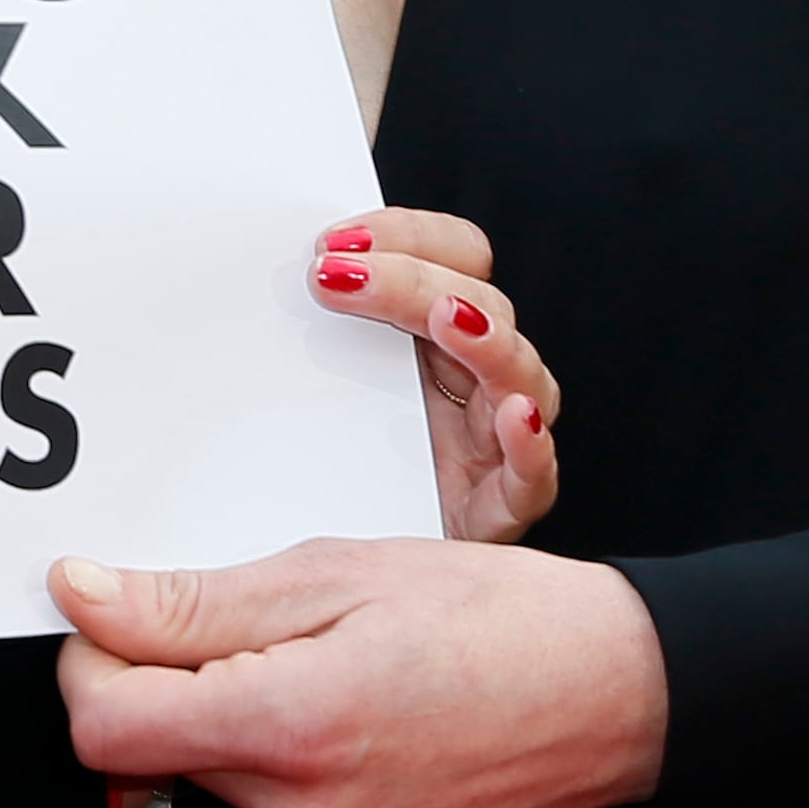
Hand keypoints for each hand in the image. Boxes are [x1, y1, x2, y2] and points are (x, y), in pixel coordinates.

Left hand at [53, 538, 665, 807]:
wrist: (611, 693)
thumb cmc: (492, 620)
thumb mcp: (333, 572)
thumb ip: (192, 601)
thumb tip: (84, 598)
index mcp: (292, 726)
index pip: (103, 729)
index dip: (91, 665)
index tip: (115, 619)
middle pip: (160, 754)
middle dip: (178, 686)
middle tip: (264, 630)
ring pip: (219, 786)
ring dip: (239, 728)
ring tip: (328, 673)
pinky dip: (290, 774)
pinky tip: (356, 727)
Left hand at [308, 208, 556, 542]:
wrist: (344, 573)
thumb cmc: (329, 465)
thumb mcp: (313, 382)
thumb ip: (309, 327)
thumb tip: (276, 274)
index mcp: (432, 334)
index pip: (455, 253)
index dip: (407, 234)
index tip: (333, 242)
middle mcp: (471, 378)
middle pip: (483, 303)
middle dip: (414, 279)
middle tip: (338, 277)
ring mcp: (490, 442)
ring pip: (519, 377)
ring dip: (486, 339)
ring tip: (447, 317)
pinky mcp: (495, 509)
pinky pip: (532, 477)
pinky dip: (530, 444)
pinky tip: (512, 418)